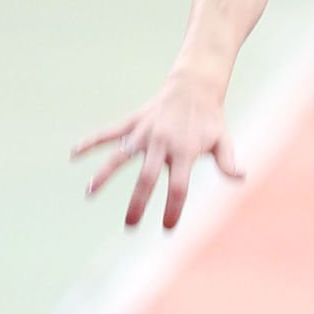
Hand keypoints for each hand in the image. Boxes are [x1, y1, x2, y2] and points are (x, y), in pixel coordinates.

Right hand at [71, 72, 243, 229]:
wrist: (194, 87)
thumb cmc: (210, 120)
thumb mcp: (222, 140)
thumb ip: (227, 161)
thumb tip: (240, 177)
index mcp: (184, 151)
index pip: (178, 186)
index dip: (173, 208)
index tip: (167, 227)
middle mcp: (161, 143)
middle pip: (146, 178)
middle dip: (137, 203)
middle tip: (129, 226)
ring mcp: (144, 133)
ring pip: (120, 156)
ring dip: (104, 175)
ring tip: (89, 192)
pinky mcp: (133, 123)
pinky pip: (109, 133)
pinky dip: (91, 142)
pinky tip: (74, 153)